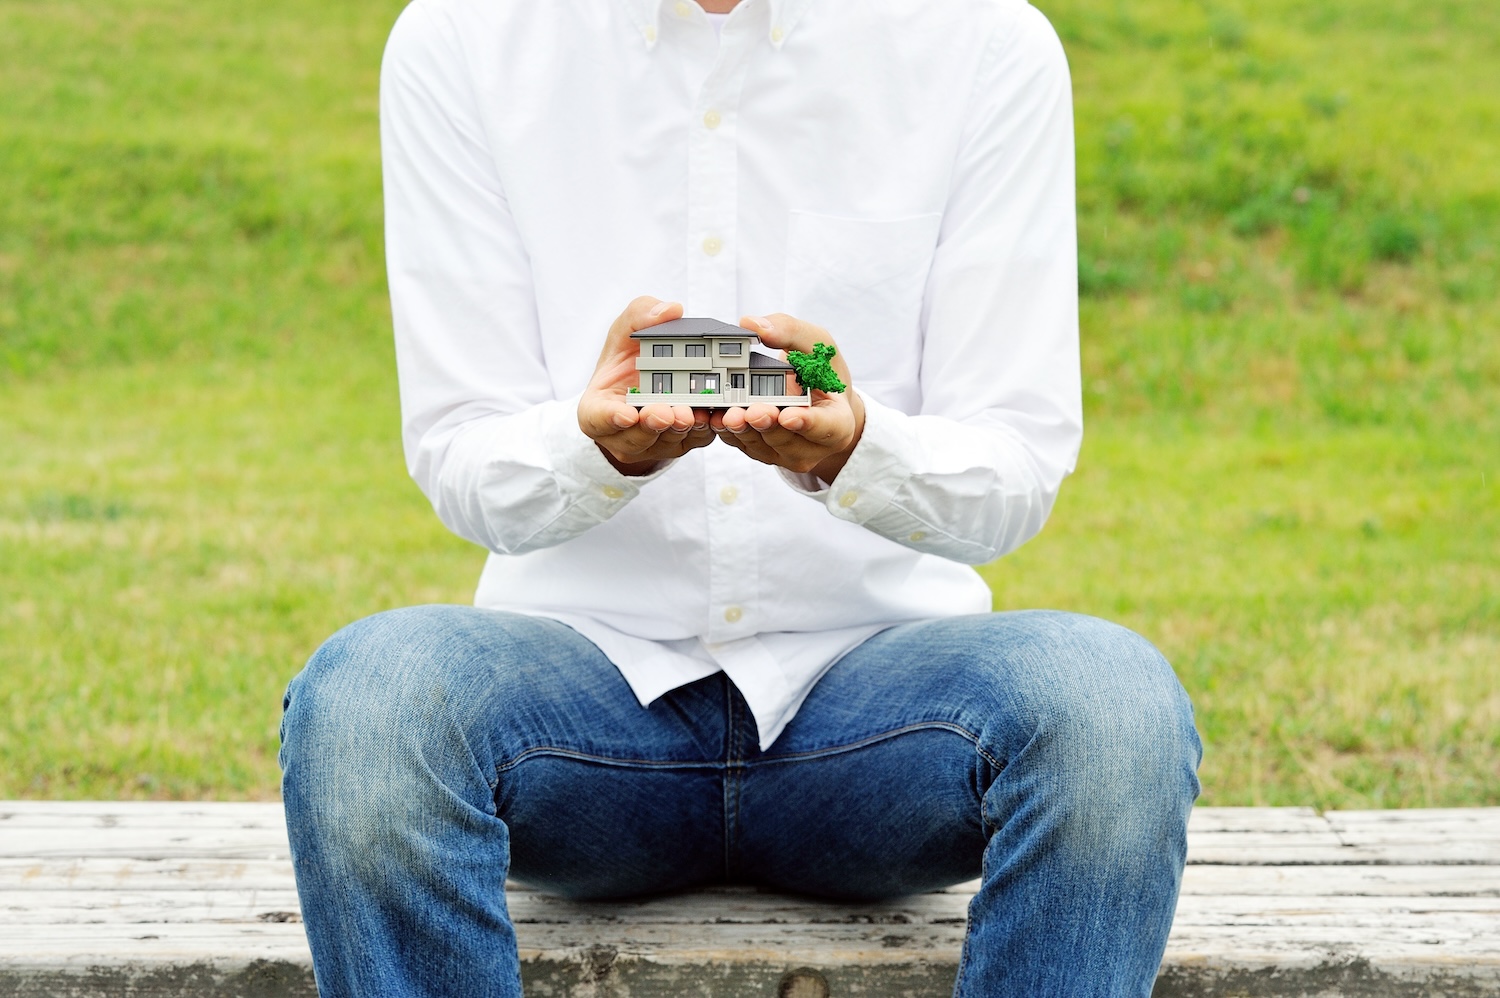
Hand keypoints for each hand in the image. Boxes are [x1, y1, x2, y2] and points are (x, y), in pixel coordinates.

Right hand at [579, 297, 714, 474]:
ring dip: (681, 428)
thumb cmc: (627, 357)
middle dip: (653, 425)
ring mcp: (651, 444)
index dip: (611, 419)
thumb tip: (671, 309)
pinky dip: (704, 429)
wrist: (646, 379)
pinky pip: (694, 441)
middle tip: (668, 412)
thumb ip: (640, 316)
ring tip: (693, 412)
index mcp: (598, 410)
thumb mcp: (625, 330)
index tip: (627, 413)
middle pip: (636, 437)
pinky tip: (713, 415)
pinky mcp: (680, 444)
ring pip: (667, 442)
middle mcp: (622, 434)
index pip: (598, 419)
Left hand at [710, 313, 864, 481]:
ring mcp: (784, 453)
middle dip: (766, 424)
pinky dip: (726, 429)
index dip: (808, 423)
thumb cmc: (821, 371)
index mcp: (837, 423)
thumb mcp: (816, 344)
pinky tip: (715, 415)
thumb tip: (753, 325)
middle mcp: (811, 446)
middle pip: (786, 438)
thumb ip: (790, 332)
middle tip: (751, 410)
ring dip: (742, 429)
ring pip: (760, 444)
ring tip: (727, 413)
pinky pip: (740, 443)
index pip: (826, 427)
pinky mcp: (759, 451)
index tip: (789, 414)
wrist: (815, 398)